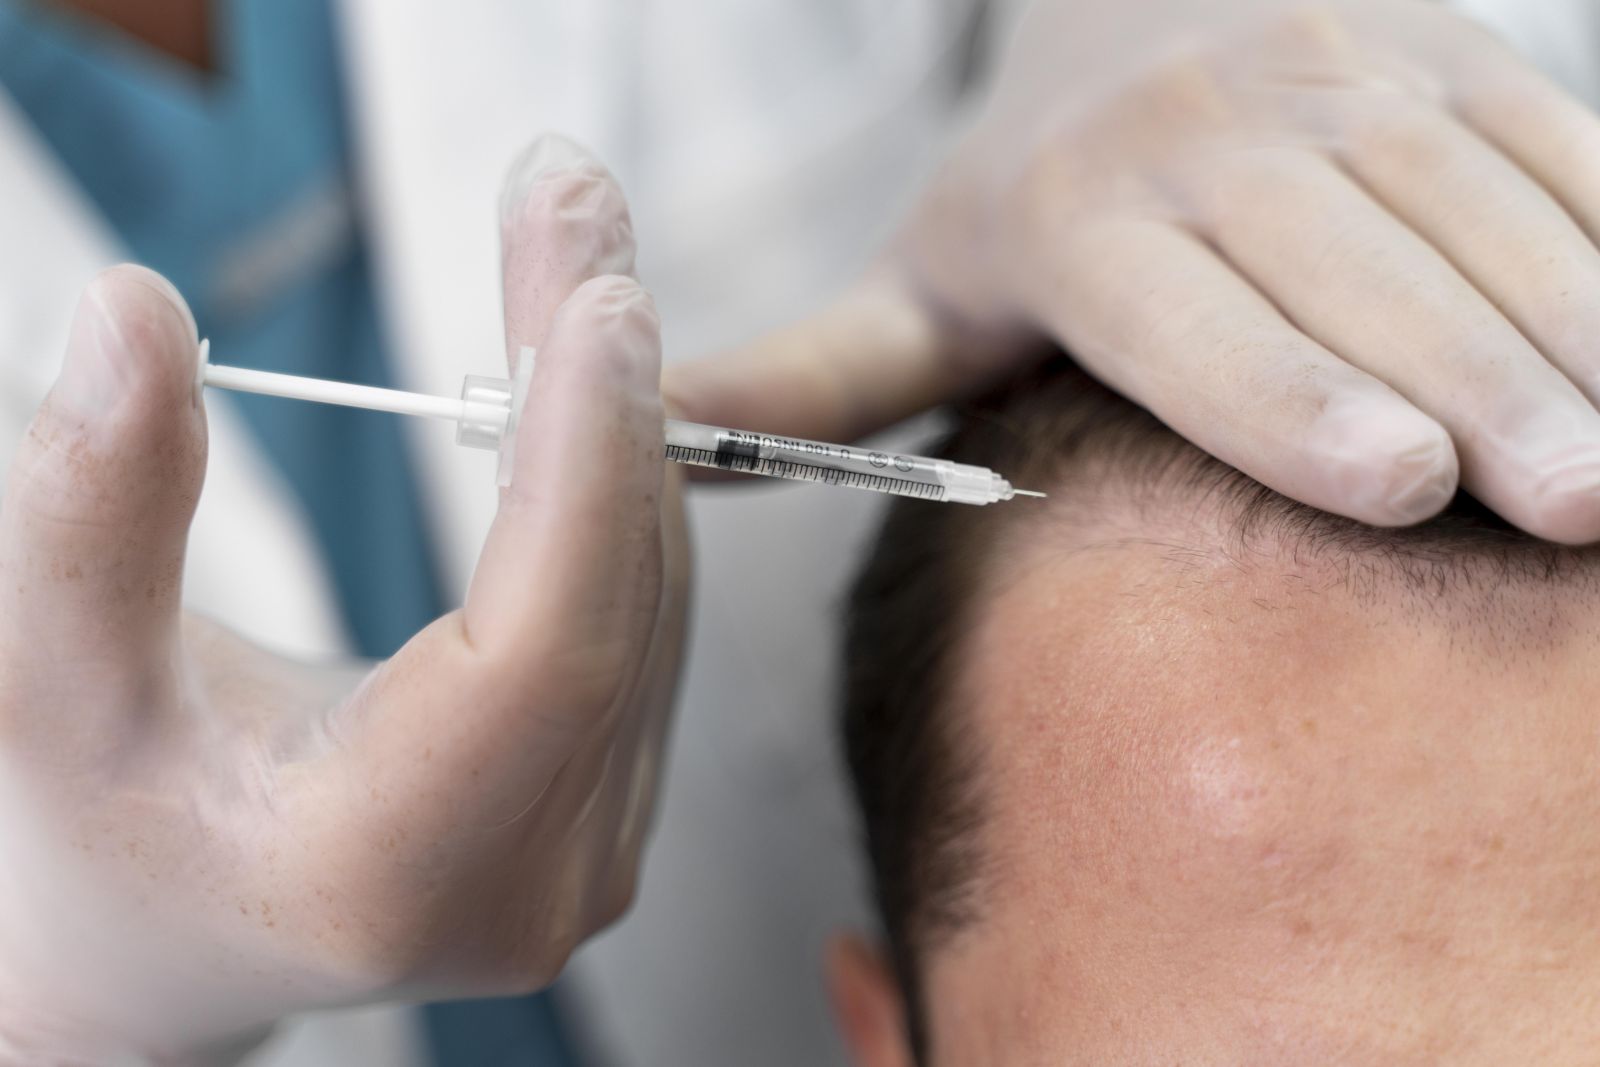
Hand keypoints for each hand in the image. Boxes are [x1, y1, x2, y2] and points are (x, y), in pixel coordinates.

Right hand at [0, 138, 685, 1063]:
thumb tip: (131, 314)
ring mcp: (592, 855)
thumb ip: (92, 512)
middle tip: (574, 206)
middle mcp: (533, 884)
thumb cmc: (96, 821)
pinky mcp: (610, 805)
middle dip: (602, 387)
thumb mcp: (52, 681)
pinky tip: (571, 381)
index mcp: (394, 870)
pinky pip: (644, 615)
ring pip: (649, 596)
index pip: (543, 651)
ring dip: (617, 417)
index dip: (583, 465)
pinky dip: (615, 487)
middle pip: (615, 600)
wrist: (171, 933)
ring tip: (563, 260)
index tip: (602, 297)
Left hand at [672, 0, 1599, 541]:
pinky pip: (1565, 164)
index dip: (1290, 397)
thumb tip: (660, 437)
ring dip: (1575, 341)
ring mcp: (1365, 92)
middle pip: (1365, 283)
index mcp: (1084, 216)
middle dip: (1478, 393)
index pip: (1191, 316)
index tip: (1393, 485)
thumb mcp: (919, 276)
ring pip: (1486, 225)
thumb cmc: (1040, 190)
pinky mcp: (1468, 70)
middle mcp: (1227, 140)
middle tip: (1569, 506)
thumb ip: (812, 372)